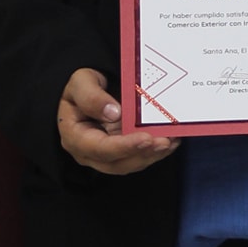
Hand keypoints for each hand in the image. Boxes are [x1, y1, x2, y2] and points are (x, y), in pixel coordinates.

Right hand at [57, 68, 177, 174]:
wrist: (85, 91)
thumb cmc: (79, 88)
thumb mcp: (80, 83)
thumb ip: (91, 96)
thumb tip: (113, 112)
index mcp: (75, 138)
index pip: (100, 149)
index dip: (125, 146)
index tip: (146, 138)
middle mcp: (90, 153)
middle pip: (119, 163)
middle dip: (144, 154)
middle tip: (165, 141)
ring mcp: (107, 155)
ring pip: (132, 163)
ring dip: (154, 154)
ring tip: (172, 140)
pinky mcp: (121, 152)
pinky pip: (139, 156)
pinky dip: (156, 150)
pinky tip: (171, 140)